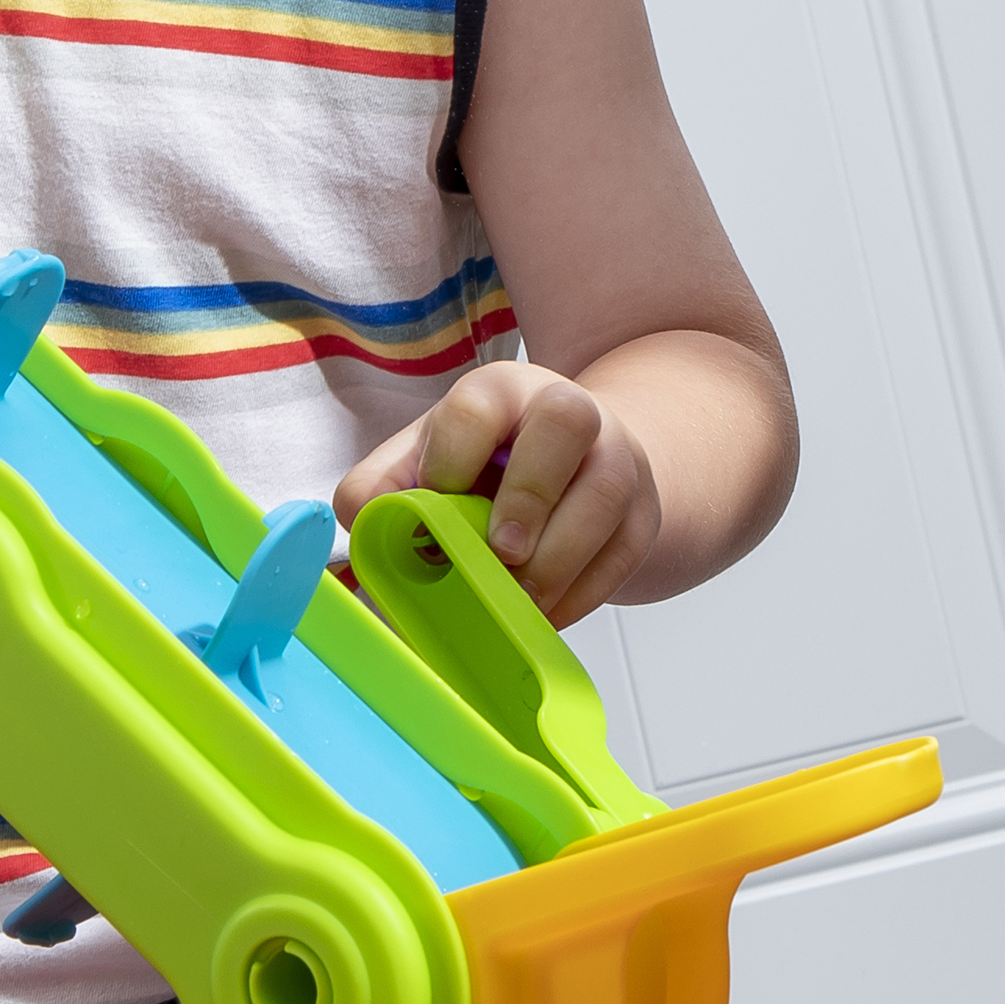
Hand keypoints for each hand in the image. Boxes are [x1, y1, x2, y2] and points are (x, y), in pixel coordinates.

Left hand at [335, 360, 661, 624]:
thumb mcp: (427, 459)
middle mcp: (567, 409)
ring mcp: (616, 458)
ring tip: (518, 599)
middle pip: (566, 421)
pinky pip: (625, 552)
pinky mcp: (643, 513)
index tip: (435, 501)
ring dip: (559, 556)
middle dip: (530, 493)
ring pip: (606, 493)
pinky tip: (543, 613)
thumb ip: (380, 487)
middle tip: (500, 551)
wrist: (571, 469)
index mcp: (499, 390)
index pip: (479, 403)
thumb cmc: (488, 464)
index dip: (452, 457)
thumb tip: (362, 524)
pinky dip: (581, 593)